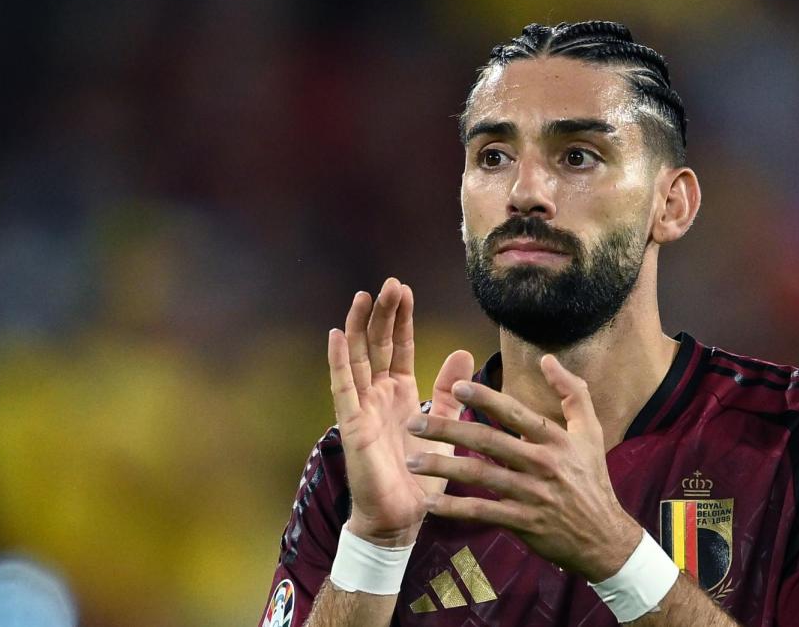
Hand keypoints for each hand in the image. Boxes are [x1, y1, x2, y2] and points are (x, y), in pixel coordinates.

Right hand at [327, 278, 472, 545]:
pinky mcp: (352, 424)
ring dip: (360, 327)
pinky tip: (335, 336)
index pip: (400, 347)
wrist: (403, 515)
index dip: (401, 319)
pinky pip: (343, 388)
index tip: (404, 289)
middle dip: (383, 314)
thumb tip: (464, 352)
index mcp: (401, 393)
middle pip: (378, 344)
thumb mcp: (445, 424)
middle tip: (391, 283)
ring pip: (358, 358)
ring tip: (363, 296)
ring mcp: (363, 407)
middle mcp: (379, 395)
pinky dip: (338, 362)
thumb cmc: (421, 474)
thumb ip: (450, 390)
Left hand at [404, 354, 642, 581]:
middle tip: (414, 423)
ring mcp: (531, 495)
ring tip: (412, 462)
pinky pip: (483, 512)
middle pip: (488, 442)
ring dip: (442, 468)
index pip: (515, 413)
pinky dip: (455, 509)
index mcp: (555, 439)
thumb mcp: (591, 431)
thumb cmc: (592, 478)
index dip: (486, 399)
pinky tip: (430, 504)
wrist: (604, 536)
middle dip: (447, 431)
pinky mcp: (522, 522)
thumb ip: (572, 391)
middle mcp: (542, 463)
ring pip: (480, 477)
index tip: (457, 387)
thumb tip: (548, 358)